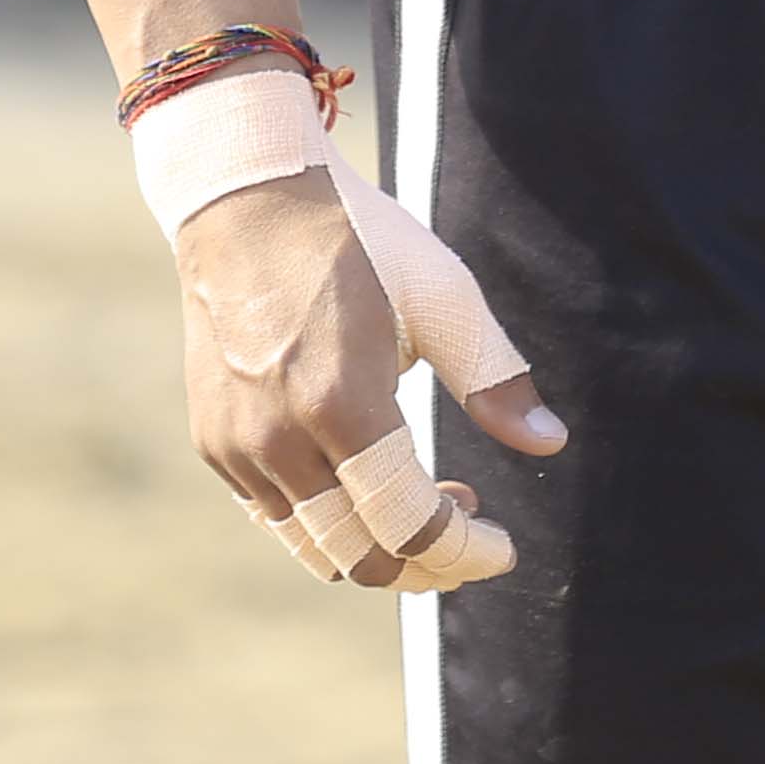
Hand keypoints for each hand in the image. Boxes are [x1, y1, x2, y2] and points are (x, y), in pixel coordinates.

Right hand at [169, 161, 562, 589]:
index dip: (466, 553)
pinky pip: (277, 516)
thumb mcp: (442, 297)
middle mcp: (279, 439)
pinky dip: (329, 520)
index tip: (504, 547)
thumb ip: (493, 377)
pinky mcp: (214, 443)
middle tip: (469, 527)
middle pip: (362, 558)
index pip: (410, 526)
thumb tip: (550, 444)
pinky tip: (365, 475)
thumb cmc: (356, 241)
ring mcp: (237, 447)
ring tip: (427, 495)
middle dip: (428, 564)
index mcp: (342, 404)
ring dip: (379, 546)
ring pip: (316, 548)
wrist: (246, 199)